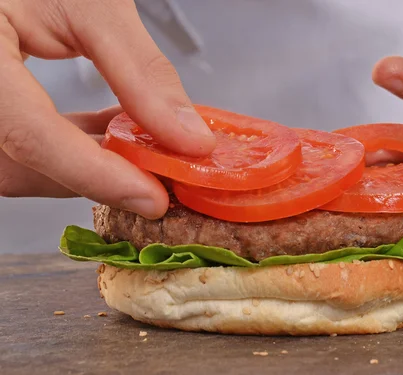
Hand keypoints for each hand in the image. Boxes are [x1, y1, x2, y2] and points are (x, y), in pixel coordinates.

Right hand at [0, 0, 215, 218]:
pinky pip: (27, 143)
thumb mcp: (93, 6)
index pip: (29, 134)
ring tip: (145, 149)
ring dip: (89, 164)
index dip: (94, 174)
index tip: (151, 196)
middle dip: (96, 177)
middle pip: (21, 165)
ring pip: (23, 165)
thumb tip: (188, 136)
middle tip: (160, 179)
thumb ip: (141, 72)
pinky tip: (115, 131)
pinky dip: (75, 145)